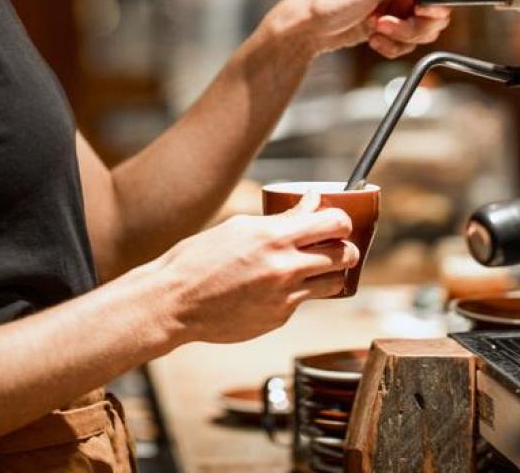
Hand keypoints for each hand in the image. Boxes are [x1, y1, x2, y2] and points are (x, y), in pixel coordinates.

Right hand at [152, 192, 359, 344]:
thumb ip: (282, 218)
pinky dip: (298, 293)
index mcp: (274, 237)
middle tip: (334, 246)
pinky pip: (303, 302)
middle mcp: (284, 268)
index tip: (338, 222)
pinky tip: (275, 288)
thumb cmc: (199, 259)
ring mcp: (284, 297)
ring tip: (314, 268)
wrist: (174, 302)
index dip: (343, 221)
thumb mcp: (239, 227)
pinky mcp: (278, 319)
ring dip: (330, 273)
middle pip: (345, 255)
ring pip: (333, 283)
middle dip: (344, 248)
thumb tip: (313, 202)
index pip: (335, 223)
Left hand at [275, 0, 453, 58]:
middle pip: (433, 18)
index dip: (434, 7)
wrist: (309, 29)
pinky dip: (392, 47)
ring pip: (421, 34)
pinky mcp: (388, 28)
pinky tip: (374, 39)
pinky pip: (405, 45)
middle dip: (413, 28)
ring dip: (400, 38)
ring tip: (376, 29)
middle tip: (387, 24)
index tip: (419, 11)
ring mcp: (396, 11)